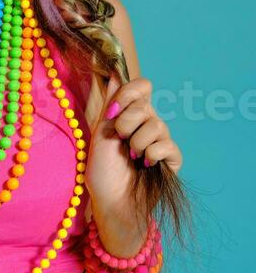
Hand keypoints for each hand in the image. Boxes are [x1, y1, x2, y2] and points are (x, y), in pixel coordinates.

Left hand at [84, 73, 182, 211]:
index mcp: (131, 114)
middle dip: (126, 124)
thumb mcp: (100, 132)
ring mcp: (161, 141)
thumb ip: (110, 102)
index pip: (142, 86)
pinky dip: (152, 154)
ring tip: (131, 157)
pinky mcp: (172, 159)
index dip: (129, 93)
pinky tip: (145, 165)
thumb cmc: (102, 170)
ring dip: (137, 142)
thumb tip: (113, 71)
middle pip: (146, 105)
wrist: (110, 202)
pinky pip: (167, 145)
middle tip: (120, 140)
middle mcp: (148, 124)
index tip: (113, 112)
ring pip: (157, 125)